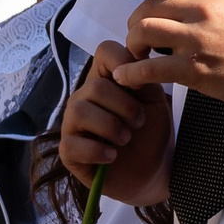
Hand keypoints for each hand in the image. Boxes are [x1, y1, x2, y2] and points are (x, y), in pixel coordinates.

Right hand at [62, 42, 173, 204]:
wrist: (153, 172)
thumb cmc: (151, 133)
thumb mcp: (154, 102)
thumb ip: (144, 78)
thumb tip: (133, 64)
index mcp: (106, 80)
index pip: (105, 51)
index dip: (122, 61)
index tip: (139, 86)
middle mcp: (84, 97)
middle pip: (94, 86)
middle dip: (124, 106)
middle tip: (138, 123)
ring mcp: (73, 124)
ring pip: (80, 111)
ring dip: (111, 126)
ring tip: (125, 139)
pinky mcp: (69, 152)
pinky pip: (72, 144)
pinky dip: (97, 151)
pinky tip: (112, 156)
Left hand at [113, 0, 223, 114]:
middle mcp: (201, 9)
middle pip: (146, 6)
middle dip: (134, 23)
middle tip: (138, 38)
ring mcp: (197, 39)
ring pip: (142, 31)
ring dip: (132, 44)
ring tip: (137, 56)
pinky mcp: (195, 70)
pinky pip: (149, 68)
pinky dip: (131, 73)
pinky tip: (126, 78)